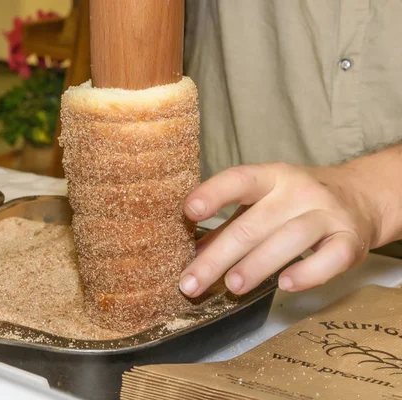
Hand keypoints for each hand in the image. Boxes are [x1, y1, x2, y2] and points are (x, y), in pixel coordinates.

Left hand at [179, 162, 380, 296]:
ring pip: (289, 239)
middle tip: (191, 283)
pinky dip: (308, 273)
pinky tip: (286, 285)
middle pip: (254, 223)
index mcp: (271, 178)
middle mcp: (299, 191)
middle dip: (218, 256)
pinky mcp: (350, 240)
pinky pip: (330, 258)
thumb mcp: (262, 204)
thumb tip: (194, 256)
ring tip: (232, 286)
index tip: (188, 211)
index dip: (214, 194)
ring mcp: (327, 214)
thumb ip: (230, 227)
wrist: (361, 198)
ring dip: (257, 265)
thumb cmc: (297, 203)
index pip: (240, 180)